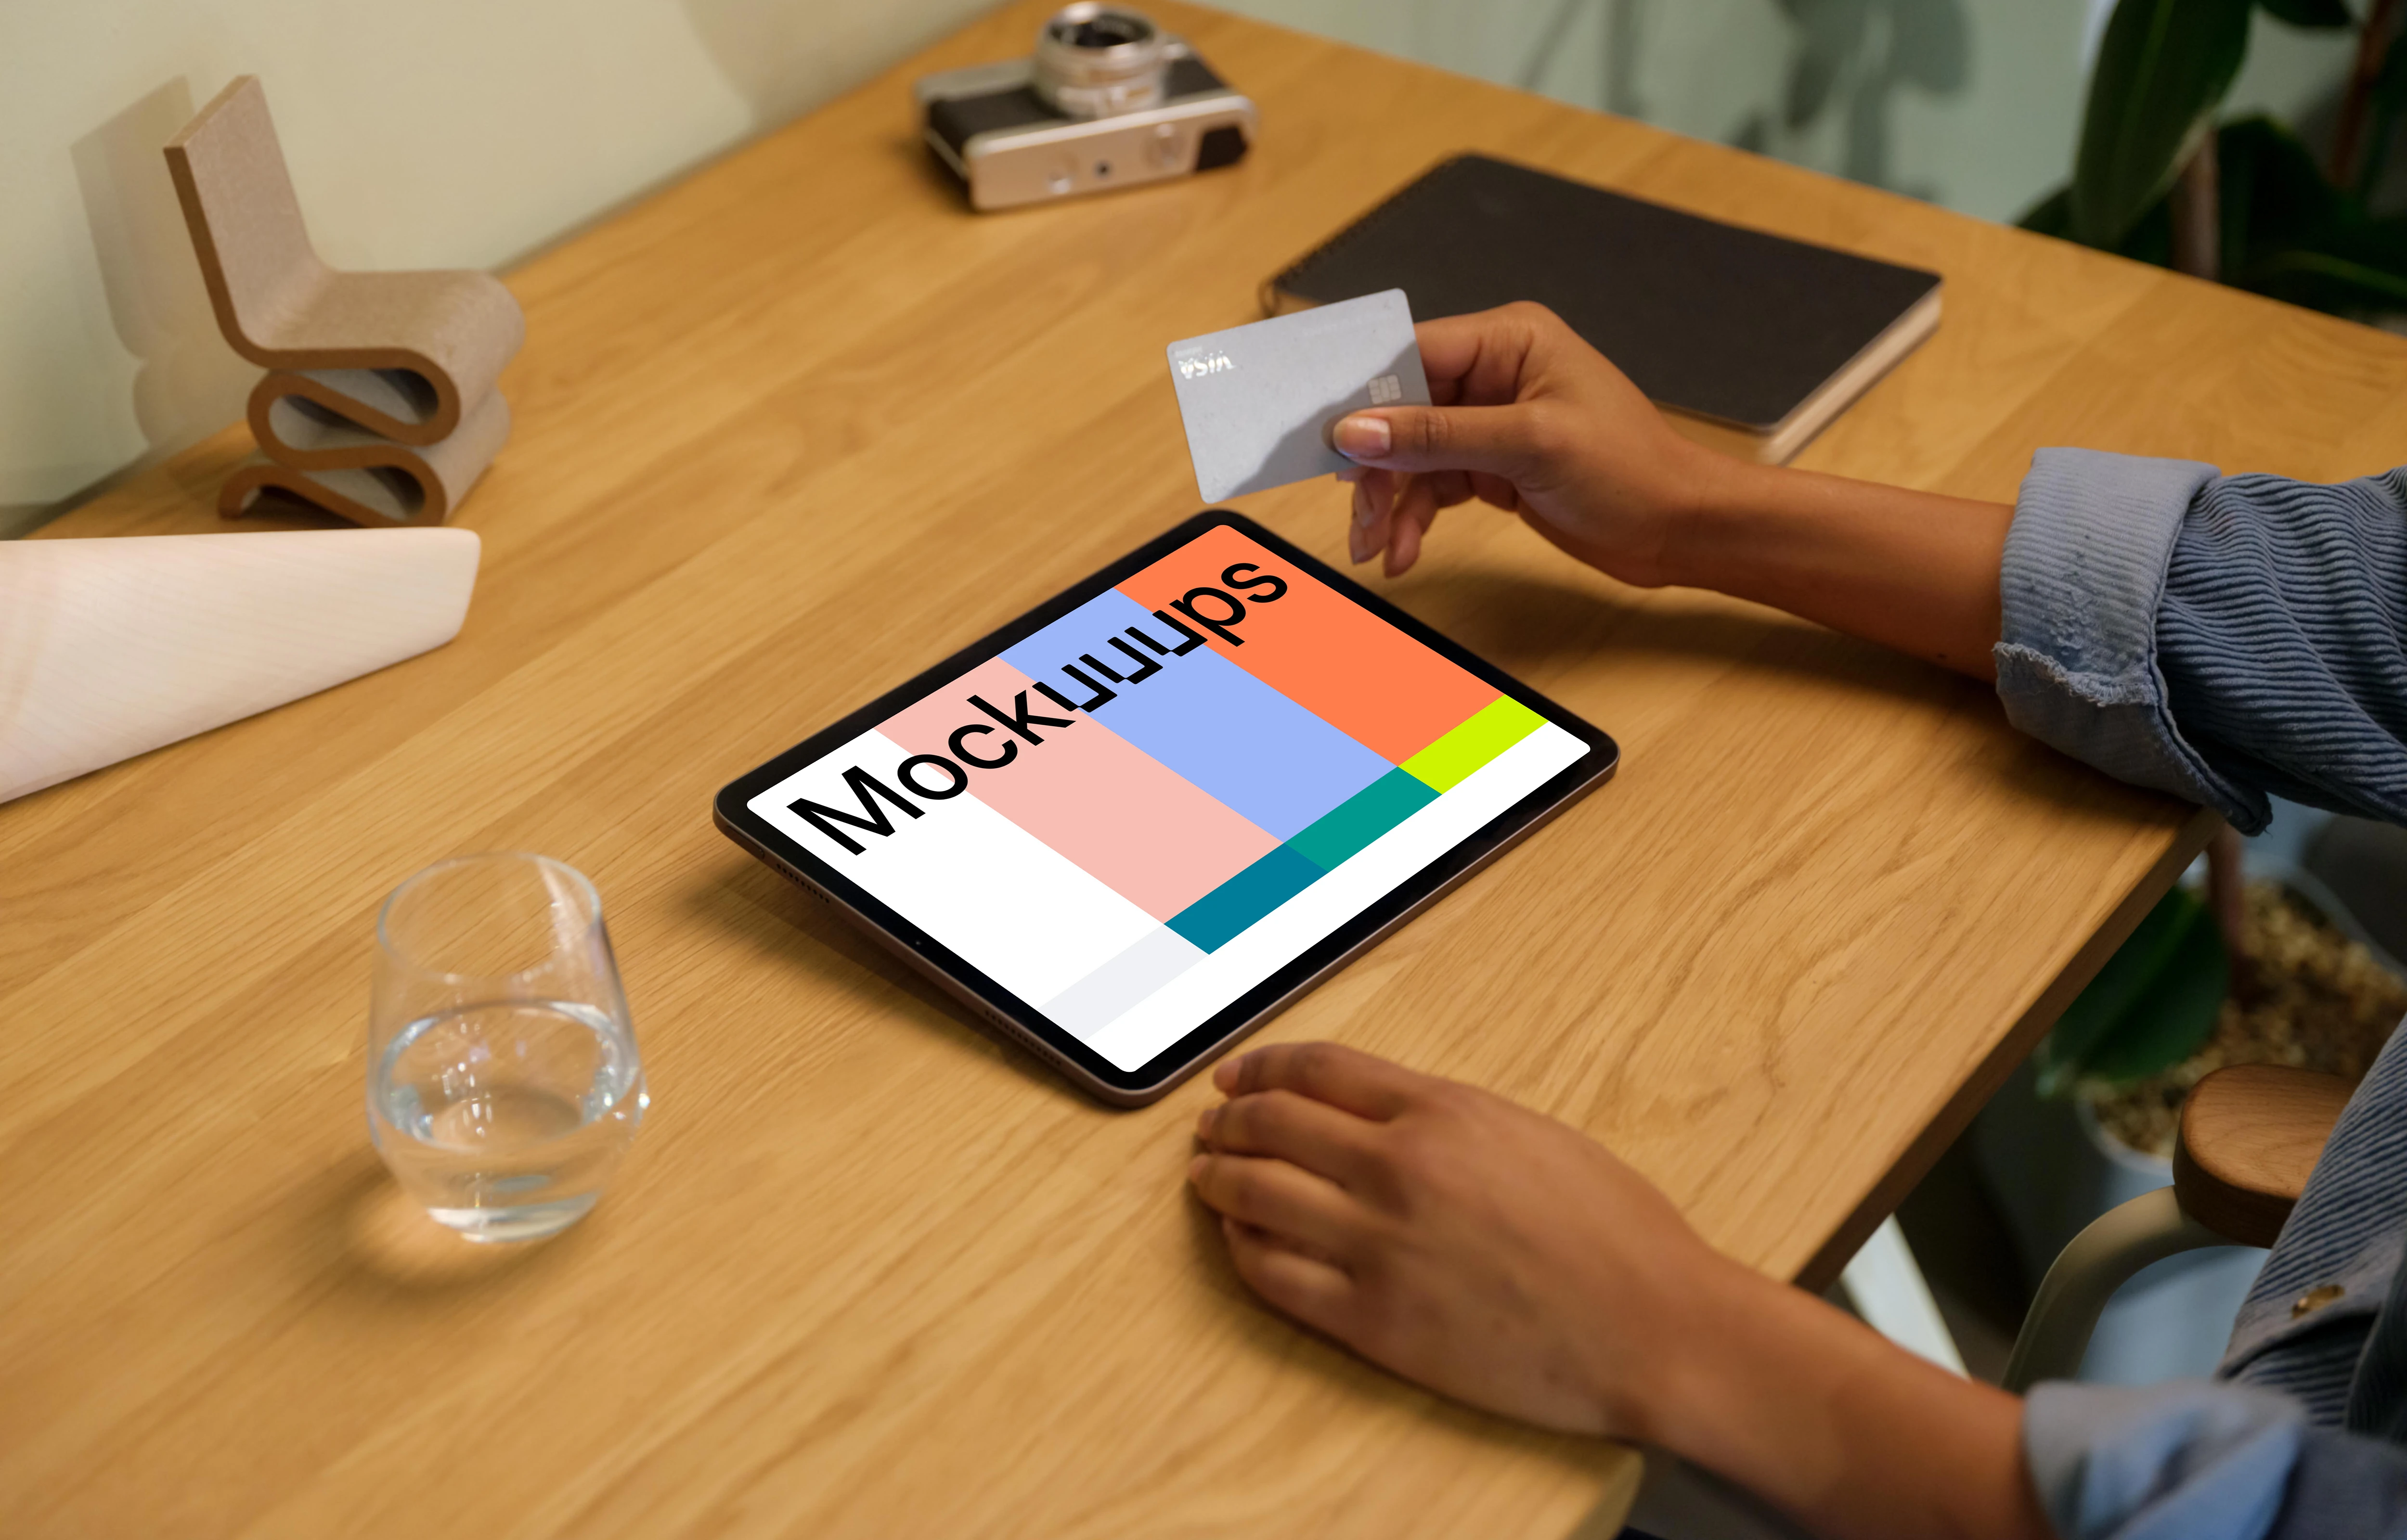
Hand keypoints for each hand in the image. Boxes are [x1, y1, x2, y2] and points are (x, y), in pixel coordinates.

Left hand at [1186, 1043, 2054, 1539]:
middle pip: (1272, 1125)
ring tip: (1208, 1179)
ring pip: (1256, 1197)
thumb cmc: (1615, 1232)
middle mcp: (1397, 1169)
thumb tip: (1376, 1112)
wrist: (1653, 1327)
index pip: (1316, 1069)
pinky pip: (1274, 1277)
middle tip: (1211, 1127)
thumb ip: (1446, 1117)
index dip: (1262, 1067)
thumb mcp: (1530, 1133)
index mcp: (1442, 1112)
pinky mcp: (1373, 1320)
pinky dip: (1244, 1252)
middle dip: (1228, 1122)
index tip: (1235, 1076)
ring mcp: (1378, 1247)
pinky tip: (1241, 1243)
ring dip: (1220, 1182)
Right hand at [1333, 302, 1724, 581]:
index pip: (1411, 353)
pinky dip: (1413, 518)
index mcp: (1509, 339)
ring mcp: (1490, 420)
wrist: (1679, 529)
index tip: (1323, 435)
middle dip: (1374, 466)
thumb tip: (1359, 430)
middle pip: (1401, 410)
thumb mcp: (1530, 445)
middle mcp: (1494, 372)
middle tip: (1358, 513)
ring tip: (1378, 547)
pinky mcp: (1491, 464)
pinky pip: (1431, 485)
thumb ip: (1438, 436)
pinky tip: (1404, 549)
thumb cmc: (1633, 470)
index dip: (1362, 394)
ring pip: (1410, 455)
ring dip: (1389, 503)